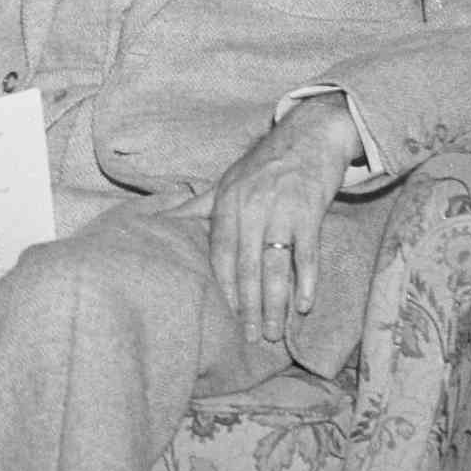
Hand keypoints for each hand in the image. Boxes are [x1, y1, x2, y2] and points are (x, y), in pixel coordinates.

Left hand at [208, 97, 364, 346]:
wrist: (311, 133)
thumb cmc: (266, 162)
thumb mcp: (228, 180)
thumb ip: (198, 206)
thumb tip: (160, 220)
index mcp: (227, 202)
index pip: (220, 253)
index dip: (223, 287)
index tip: (224, 318)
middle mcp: (250, 207)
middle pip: (246, 265)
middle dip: (247, 305)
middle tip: (249, 338)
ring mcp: (280, 209)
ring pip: (275, 264)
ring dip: (275, 302)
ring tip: (274, 332)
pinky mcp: (310, 210)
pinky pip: (307, 252)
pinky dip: (307, 281)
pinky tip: (305, 305)